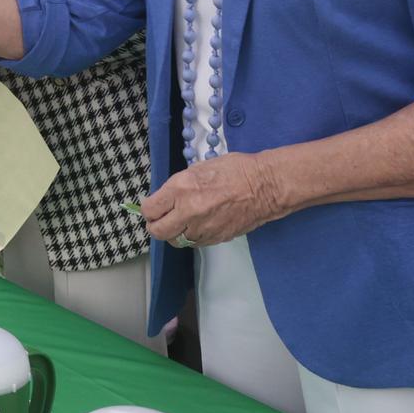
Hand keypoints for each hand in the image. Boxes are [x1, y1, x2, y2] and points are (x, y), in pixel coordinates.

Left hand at [140, 152, 287, 247]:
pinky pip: (196, 243)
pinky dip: (193, 236)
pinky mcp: (217, 238)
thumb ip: (178, 186)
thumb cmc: (235, 170)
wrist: (265, 186)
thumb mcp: (198, 169)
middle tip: (160, 219)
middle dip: (156, 226)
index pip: (150, 210)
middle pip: (158, 232)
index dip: (148, 209)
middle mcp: (188, 211)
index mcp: (181, 189)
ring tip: (182, 222)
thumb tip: (166, 198)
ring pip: (177, 240)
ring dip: (176, 233)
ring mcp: (203, 228)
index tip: (152, 207)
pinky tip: (199, 224)